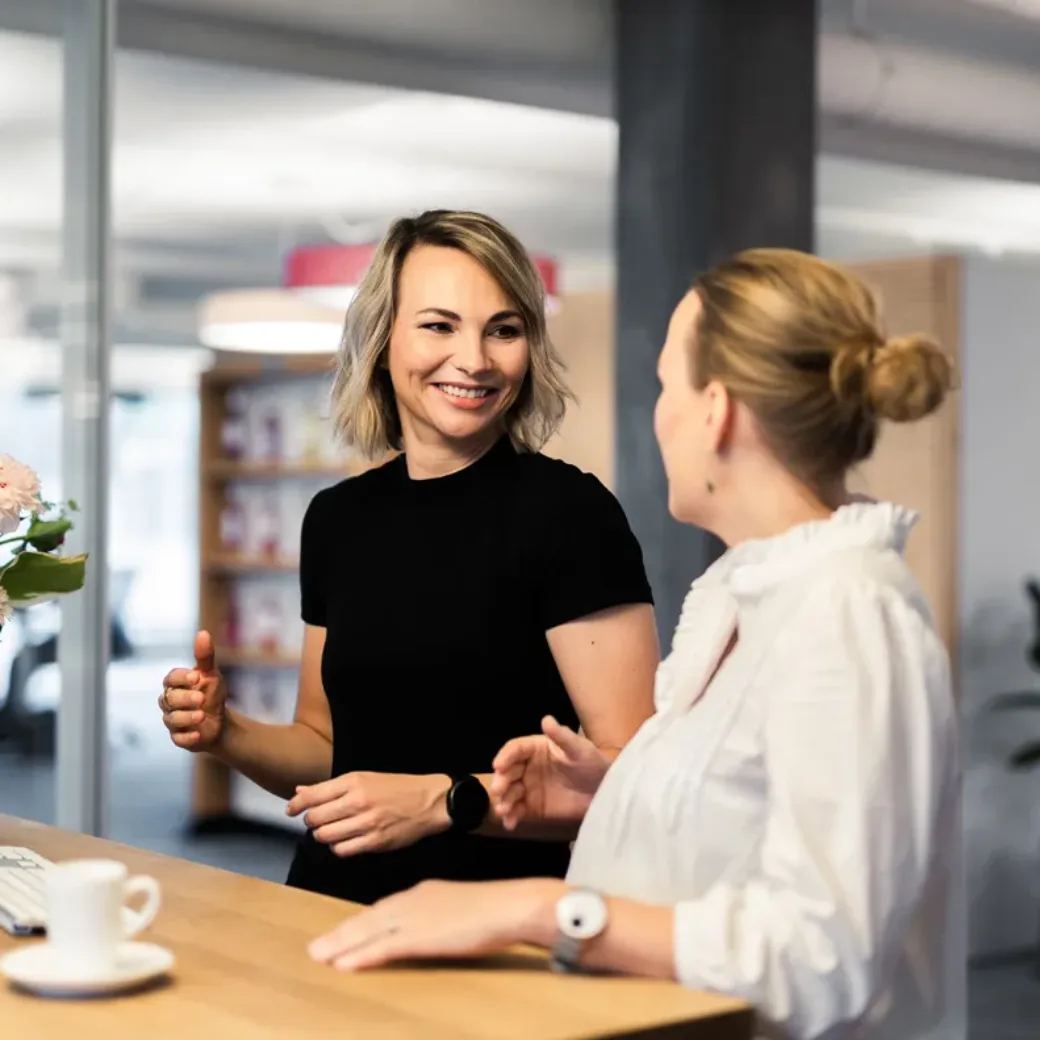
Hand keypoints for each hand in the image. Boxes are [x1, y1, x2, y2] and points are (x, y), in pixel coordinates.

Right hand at [159, 630, 226, 751]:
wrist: (220, 722)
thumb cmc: (212, 694)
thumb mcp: (211, 675)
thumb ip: (205, 656)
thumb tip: (203, 633)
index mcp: (176, 684)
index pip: (171, 678)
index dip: (181, 678)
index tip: (197, 677)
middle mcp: (169, 702)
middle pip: (168, 699)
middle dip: (185, 699)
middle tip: (201, 699)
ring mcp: (172, 720)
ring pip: (171, 719)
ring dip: (186, 718)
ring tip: (201, 716)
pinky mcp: (179, 738)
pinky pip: (177, 739)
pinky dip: (187, 737)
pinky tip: (197, 735)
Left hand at [286, 771, 451, 856]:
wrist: (430, 801)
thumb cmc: (397, 788)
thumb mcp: (365, 778)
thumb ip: (331, 787)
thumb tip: (300, 791)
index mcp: (354, 782)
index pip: (313, 796)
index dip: (296, 805)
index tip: (291, 810)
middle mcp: (358, 802)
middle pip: (315, 819)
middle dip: (311, 821)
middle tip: (318, 820)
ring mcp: (367, 823)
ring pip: (326, 836)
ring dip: (323, 835)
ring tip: (331, 830)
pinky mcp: (375, 842)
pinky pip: (342, 850)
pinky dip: (338, 847)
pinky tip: (345, 840)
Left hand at [308, 877, 561, 970]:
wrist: (507, 904)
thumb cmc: (493, 908)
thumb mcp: (460, 906)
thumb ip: (441, 915)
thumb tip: (433, 929)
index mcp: (423, 893)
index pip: (383, 909)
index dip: (359, 923)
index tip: (341, 933)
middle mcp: (413, 901)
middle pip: (368, 918)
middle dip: (341, 933)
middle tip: (316, 947)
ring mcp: (415, 918)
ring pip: (369, 931)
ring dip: (342, 944)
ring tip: (319, 955)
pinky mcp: (421, 936)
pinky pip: (384, 948)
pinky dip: (362, 955)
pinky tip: (345, 964)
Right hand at [491, 715, 608, 830]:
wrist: (605, 792)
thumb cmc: (592, 764)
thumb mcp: (580, 749)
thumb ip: (562, 736)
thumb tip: (546, 719)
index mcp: (536, 748)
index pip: (515, 749)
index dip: (505, 756)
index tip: (498, 765)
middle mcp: (527, 767)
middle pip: (507, 772)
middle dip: (501, 781)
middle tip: (498, 791)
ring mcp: (528, 788)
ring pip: (509, 793)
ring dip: (503, 801)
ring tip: (503, 810)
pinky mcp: (532, 807)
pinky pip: (517, 811)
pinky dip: (511, 817)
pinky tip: (510, 823)